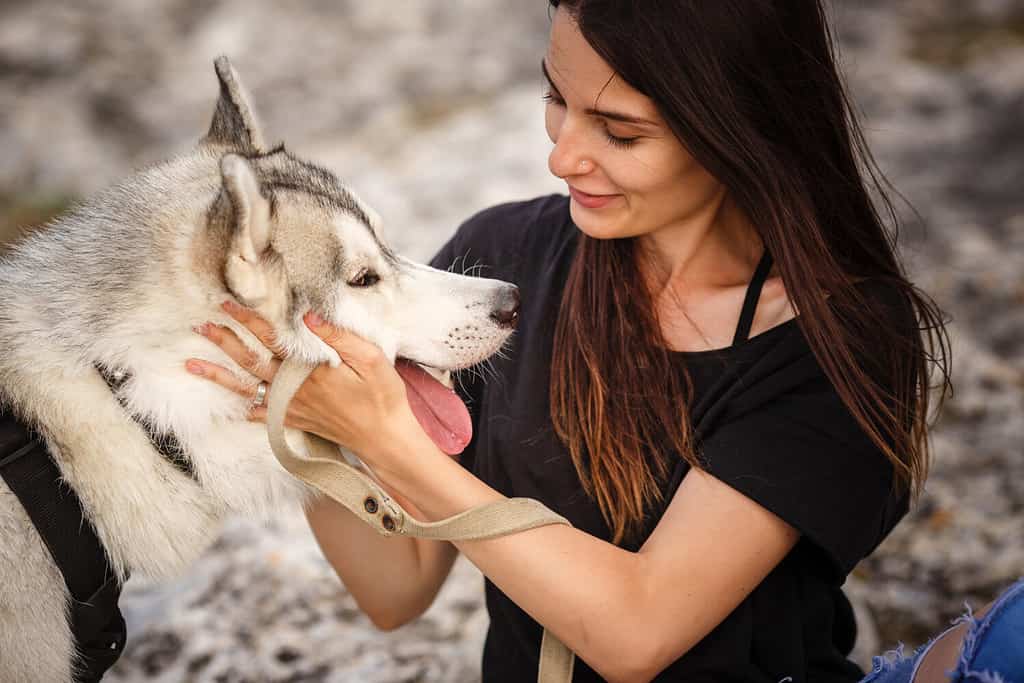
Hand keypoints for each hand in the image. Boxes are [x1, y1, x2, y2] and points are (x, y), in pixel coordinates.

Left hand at [185, 301, 424, 469]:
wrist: (384, 439)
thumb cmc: (382, 397)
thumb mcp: (371, 359)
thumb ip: (338, 336)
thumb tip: (308, 313)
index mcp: (309, 369)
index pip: (272, 338)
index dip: (248, 320)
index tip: (228, 305)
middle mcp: (294, 389)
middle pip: (250, 361)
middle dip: (225, 342)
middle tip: (202, 327)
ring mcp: (292, 408)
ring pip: (248, 388)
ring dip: (219, 376)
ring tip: (193, 365)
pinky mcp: (297, 422)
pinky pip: (264, 415)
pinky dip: (246, 410)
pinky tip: (234, 406)